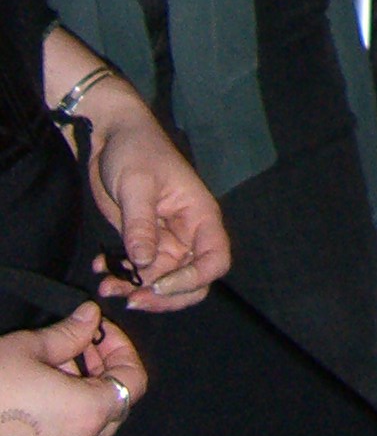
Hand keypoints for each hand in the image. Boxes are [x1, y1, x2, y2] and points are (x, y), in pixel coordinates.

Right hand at [0, 306, 144, 435]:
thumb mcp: (26, 348)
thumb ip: (68, 334)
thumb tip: (90, 317)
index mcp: (89, 414)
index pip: (134, 382)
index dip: (121, 351)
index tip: (98, 333)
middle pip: (114, 408)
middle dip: (100, 373)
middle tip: (75, 348)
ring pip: (86, 431)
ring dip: (78, 399)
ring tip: (45, 372)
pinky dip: (56, 425)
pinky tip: (28, 404)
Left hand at [86, 88, 230, 310]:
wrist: (111, 136)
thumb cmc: (135, 150)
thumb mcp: (136, 185)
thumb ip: (140, 224)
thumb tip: (143, 263)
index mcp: (200, 216)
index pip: (214, 260)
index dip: (192, 280)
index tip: (156, 285)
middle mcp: (188, 233)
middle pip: (192, 281)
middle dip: (164, 296)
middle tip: (132, 299)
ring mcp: (166, 239)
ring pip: (162, 280)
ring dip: (136, 289)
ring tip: (106, 285)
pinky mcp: (143, 240)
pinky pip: (140, 270)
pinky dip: (122, 277)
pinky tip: (102, 268)